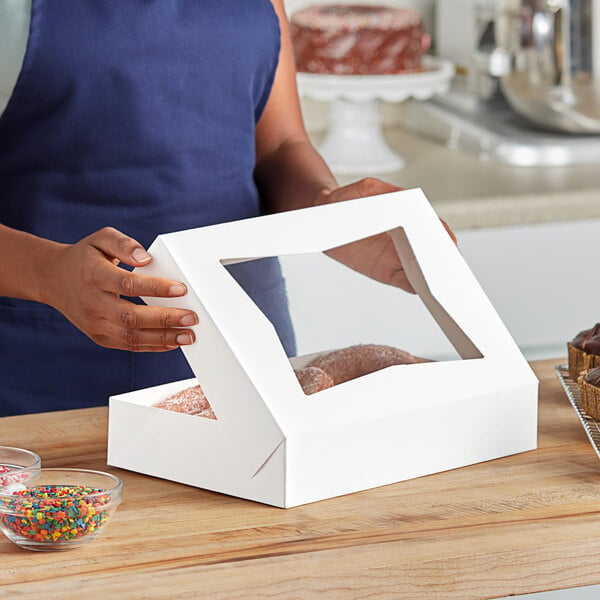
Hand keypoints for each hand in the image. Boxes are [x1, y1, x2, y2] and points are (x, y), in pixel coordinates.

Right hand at [40, 227, 197, 351]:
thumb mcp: (101, 239)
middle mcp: (93, 303)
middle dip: (165, 319)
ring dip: (163, 338)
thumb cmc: (85, 257)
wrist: (53, 279)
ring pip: (131, 337)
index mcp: (94, 276)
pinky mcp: (99, 336)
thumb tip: (146, 259)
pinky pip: (128, 345)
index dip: (156, 288)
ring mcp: (95, 323)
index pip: (128, 285)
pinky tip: (173, 342)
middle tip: (191, 318)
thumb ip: (124, 244)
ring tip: (188, 336)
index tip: (181, 289)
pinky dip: (152, 346)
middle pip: (131, 317)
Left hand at [315, 178, 455, 293]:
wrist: (326, 218)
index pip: (434, 229)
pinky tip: (423, 289)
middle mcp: (407, 240)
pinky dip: (417, 287)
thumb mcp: (368, 189)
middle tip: (449, 266)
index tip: (448, 244)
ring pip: (424, 270)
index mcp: (408, 219)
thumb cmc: (347, 201)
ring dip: (434, 276)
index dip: (444, 237)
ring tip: (440, 281)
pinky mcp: (385, 272)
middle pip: (434, 253)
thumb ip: (388, 194)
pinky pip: (406, 282)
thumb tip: (408, 199)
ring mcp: (397, 257)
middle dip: (446, 260)